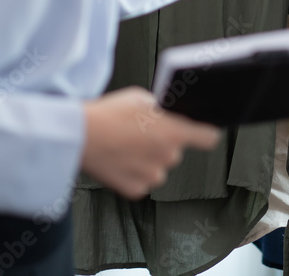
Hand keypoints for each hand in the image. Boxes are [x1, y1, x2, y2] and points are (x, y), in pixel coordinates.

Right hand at [80, 87, 220, 198]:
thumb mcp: (140, 98)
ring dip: (148, 160)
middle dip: (162, 144)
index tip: (203, 134)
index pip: (208, 138)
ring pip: (158, 168)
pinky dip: (132, 173)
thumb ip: (160, 110)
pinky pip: (142, 181)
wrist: (79, 136)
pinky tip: (118, 160)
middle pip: (175, 151)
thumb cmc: (108, 113)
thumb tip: (166, 115)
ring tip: (124, 147)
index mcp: (175, 132)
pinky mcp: (136, 190)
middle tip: (138, 135)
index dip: (205, 134)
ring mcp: (153, 175)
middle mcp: (168, 156)